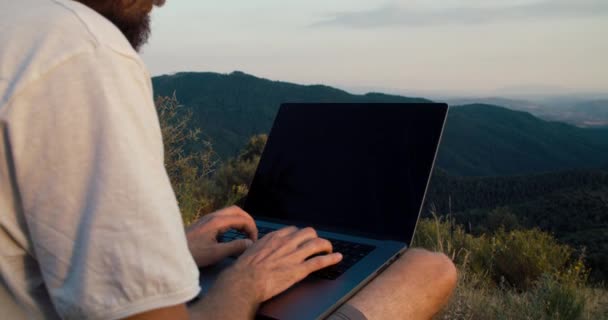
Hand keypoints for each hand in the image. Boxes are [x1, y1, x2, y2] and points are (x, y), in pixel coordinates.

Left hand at [186, 206, 257, 266]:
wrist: (171, 251)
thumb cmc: (193, 254)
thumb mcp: (215, 253)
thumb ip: (235, 247)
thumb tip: (250, 243)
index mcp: (218, 222)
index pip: (243, 219)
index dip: (252, 229)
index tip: (253, 243)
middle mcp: (213, 216)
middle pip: (237, 210)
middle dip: (248, 221)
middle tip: (252, 235)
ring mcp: (208, 218)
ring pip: (230, 213)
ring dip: (240, 221)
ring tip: (245, 235)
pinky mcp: (204, 223)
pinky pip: (223, 217)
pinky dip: (232, 223)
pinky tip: (231, 235)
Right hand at [208, 226, 342, 316]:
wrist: (244, 282)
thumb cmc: (243, 270)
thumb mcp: (248, 250)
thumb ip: (256, 246)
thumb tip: (253, 246)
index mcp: (274, 238)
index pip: (293, 230)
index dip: (299, 235)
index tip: (301, 239)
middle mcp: (286, 243)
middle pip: (308, 233)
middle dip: (314, 238)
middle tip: (316, 244)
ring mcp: (294, 256)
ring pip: (317, 244)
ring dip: (326, 245)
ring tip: (329, 249)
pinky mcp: (299, 270)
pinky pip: (320, 261)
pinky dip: (331, 259)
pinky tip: (338, 257)